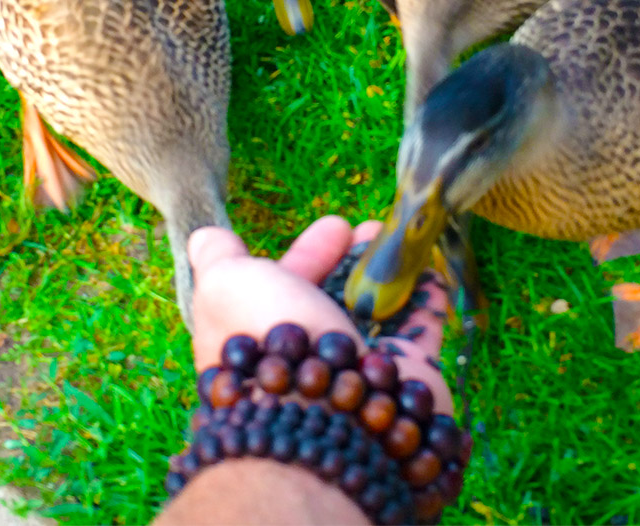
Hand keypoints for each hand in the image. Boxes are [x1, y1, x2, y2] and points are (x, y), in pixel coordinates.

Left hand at [187, 215, 452, 413]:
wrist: (322, 415)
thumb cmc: (267, 339)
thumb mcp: (225, 284)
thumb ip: (218, 258)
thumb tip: (207, 238)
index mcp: (261, 340)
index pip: (285, 290)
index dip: (308, 255)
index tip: (336, 225)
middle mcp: (306, 363)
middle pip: (333, 304)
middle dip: (354, 262)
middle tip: (374, 229)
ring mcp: (356, 378)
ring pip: (377, 317)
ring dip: (390, 277)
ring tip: (406, 243)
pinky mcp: (402, 386)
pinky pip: (420, 336)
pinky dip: (427, 304)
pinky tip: (432, 276)